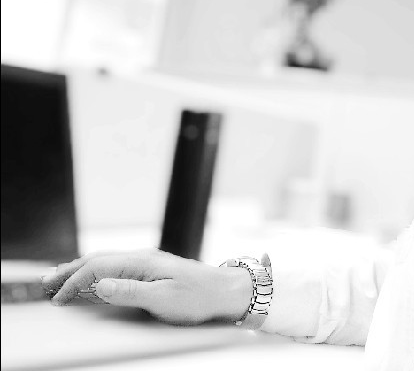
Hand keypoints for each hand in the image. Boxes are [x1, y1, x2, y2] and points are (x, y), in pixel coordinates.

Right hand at [41, 248, 252, 326]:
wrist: (224, 290)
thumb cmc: (197, 297)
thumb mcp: (163, 299)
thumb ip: (130, 292)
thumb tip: (101, 285)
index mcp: (142, 262)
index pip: (98, 267)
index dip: (74, 282)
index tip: (56, 298)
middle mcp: (143, 257)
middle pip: (99, 259)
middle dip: (71, 269)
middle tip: (46, 281)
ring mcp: (148, 261)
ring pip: (107, 261)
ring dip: (82, 268)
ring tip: (62, 276)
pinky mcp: (152, 269)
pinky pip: (117, 266)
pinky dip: (98, 271)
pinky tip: (94, 277)